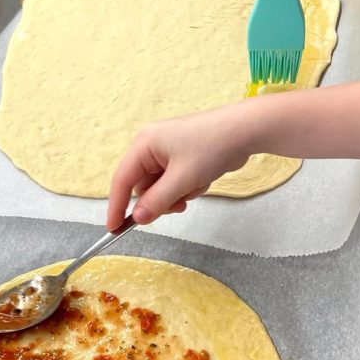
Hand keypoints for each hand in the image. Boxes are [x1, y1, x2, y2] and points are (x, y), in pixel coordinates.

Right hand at [106, 105, 254, 229]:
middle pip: (143, 187)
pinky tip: (203, 179)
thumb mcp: (181, 180)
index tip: (113, 228)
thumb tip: (137, 218)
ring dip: (177, 195)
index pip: (122, 180)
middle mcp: (152, 146)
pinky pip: (176, 183)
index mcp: (144, 144)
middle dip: (160, 200)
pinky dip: (188, 188)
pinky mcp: (183, 158)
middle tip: (179, 204)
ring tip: (195, 186)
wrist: (246, 131)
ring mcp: (168, 152)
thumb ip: (157, 202)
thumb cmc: (212, 147)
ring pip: (161, 188)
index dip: (116, 206)